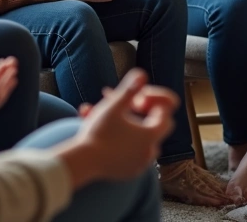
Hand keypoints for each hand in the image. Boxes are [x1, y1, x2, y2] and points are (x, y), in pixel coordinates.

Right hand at [63, 69, 175, 184]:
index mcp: (152, 134)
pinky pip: (129, 152)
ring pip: (138, 137)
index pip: (165, 111)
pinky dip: (120, 140)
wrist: (81, 163)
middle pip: (153, 124)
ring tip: (106, 113)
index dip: (152, 99)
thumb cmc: (99, 132)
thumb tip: (141, 74)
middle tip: (122, 103)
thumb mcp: (114, 106)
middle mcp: (150, 151)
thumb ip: (130, 89)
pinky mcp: (127, 172)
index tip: (134, 97)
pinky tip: (105, 132)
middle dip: (139, 111)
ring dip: (126, 124)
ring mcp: (139, 164)